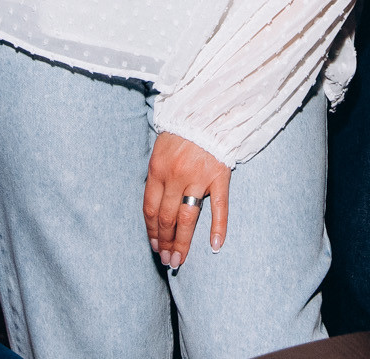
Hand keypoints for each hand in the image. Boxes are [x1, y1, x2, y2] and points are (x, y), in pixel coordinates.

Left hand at [144, 131, 230, 267]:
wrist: (208, 109)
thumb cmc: (181, 130)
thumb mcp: (160, 150)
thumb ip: (158, 177)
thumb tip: (156, 207)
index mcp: (157, 169)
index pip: (150, 209)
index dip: (151, 232)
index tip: (154, 246)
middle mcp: (176, 176)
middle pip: (166, 218)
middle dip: (165, 242)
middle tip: (167, 261)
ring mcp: (198, 177)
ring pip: (187, 218)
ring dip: (182, 242)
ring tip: (179, 260)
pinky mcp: (220, 175)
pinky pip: (219, 206)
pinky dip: (219, 227)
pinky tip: (216, 246)